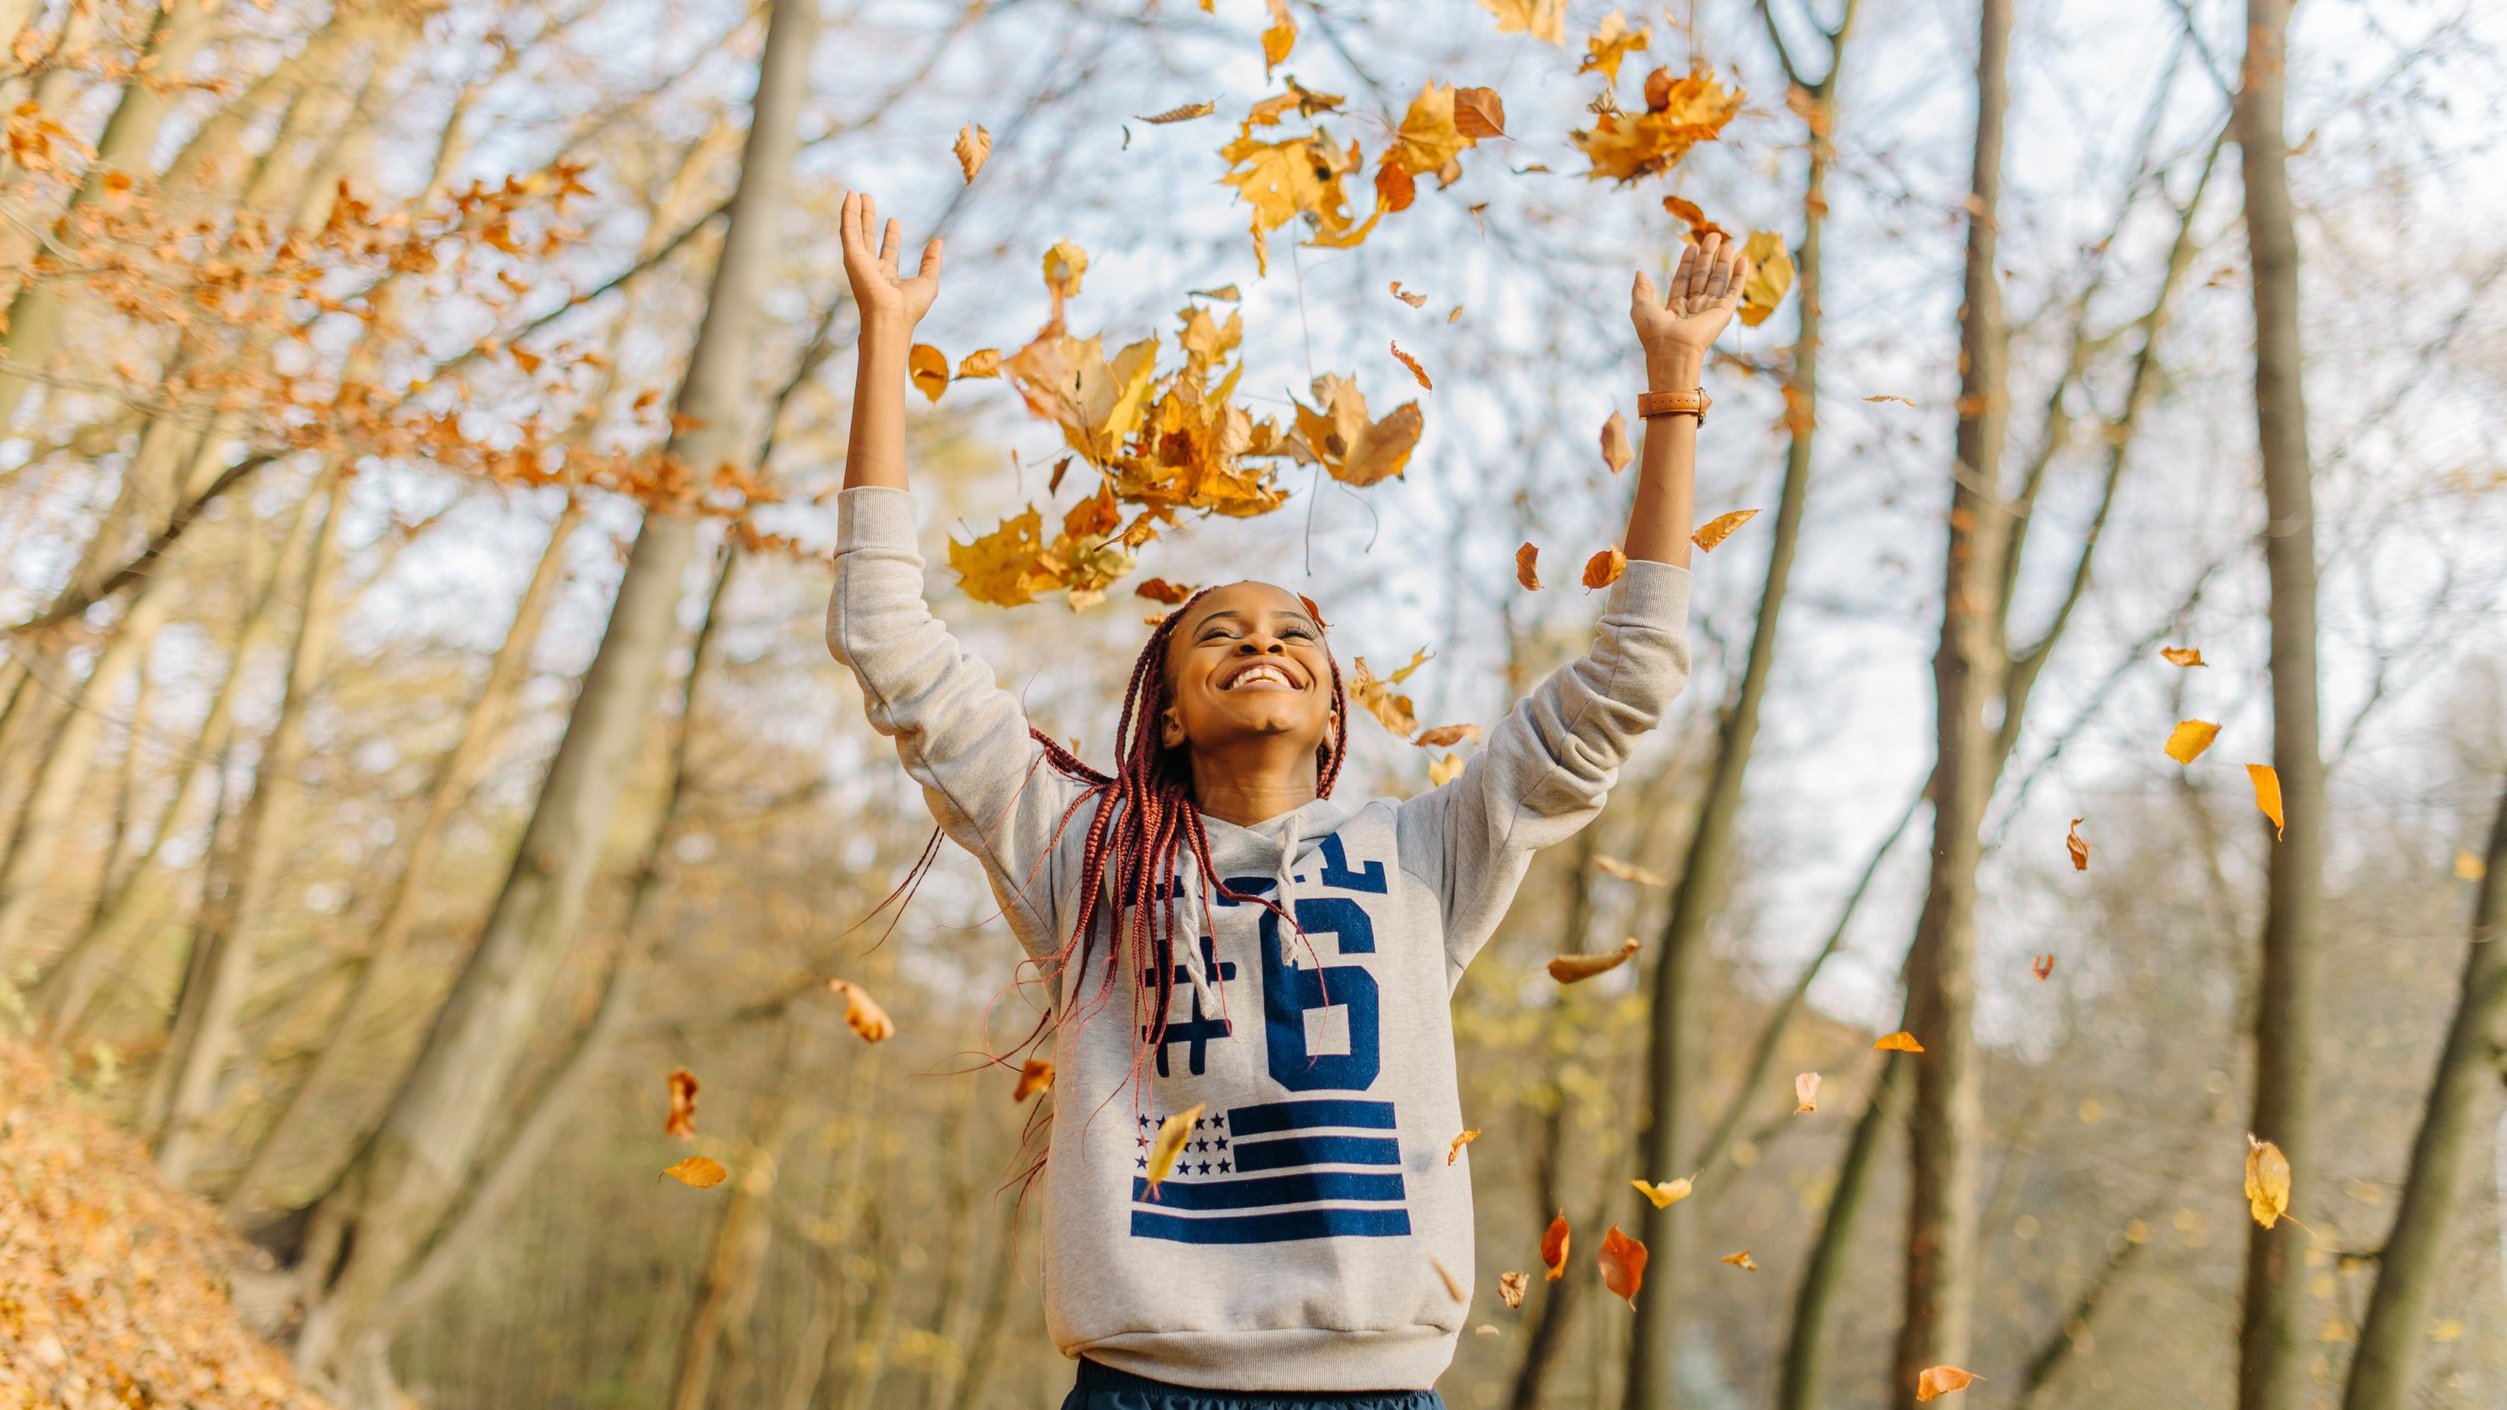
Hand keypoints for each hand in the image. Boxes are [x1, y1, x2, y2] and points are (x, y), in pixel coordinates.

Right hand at [840, 191, 943, 329]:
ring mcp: (859, 262)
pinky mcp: (852, 257)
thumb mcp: (928, 281)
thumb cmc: (910, 307)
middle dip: (868, 219)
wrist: (891, 317)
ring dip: (855, 212)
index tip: (894, 221)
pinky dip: (848, 213)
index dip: (892, 236)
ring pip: (855, 231)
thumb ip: (932, 261)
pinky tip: (849, 197)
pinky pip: (848, 230)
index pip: (889, 251)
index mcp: (888, 277)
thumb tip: (938, 242)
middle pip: (869, 238)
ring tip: (856, 193)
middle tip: (868, 199)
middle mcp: (871, 269)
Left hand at [1630, 231, 1749, 370]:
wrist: (1674, 350)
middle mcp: (1694, 309)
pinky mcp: (1724, 312)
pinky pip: (1734, 290)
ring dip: (1724, 262)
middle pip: (1702, 276)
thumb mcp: (1641, 307)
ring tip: (1728, 243)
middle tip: (1713, 236)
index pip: (1684, 280)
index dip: (1687, 263)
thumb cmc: (1655, 332)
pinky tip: (1743, 260)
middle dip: (1707, 256)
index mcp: (1675, 309)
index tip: (1691, 246)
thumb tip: (1639, 272)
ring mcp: (1710, 310)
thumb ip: (1641, 289)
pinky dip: (1739, 276)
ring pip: (1719, 280)